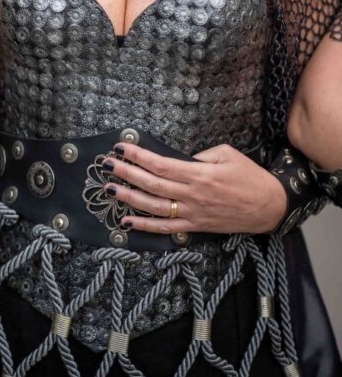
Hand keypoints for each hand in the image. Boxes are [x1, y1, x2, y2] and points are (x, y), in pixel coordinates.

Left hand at [105, 142, 286, 234]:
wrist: (270, 207)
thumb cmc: (250, 176)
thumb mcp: (226, 154)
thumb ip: (199, 156)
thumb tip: (177, 159)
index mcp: (199, 174)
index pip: (160, 164)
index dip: (138, 156)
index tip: (122, 147)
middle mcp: (192, 195)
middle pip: (152, 184)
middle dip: (127, 174)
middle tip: (107, 165)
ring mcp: (192, 214)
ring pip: (154, 207)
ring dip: (129, 198)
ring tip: (110, 189)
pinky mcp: (195, 228)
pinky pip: (166, 228)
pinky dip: (145, 226)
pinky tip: (126, 222)